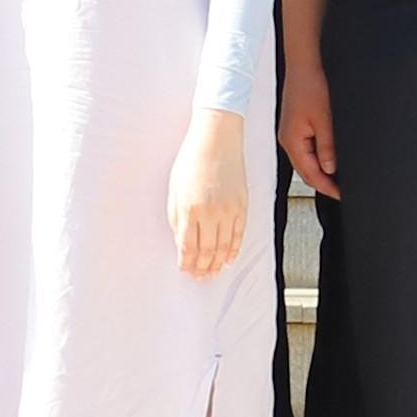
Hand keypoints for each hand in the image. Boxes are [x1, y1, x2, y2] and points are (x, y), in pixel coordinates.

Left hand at [168, 107, 256, 277]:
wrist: (216, 140)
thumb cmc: (192, 161)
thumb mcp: (174, 190)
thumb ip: (177, 219)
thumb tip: (181, 242)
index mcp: (190, 209)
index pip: (188, 246)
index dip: (187, 262)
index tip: (185, 270)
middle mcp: (211, 213)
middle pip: (207, 251)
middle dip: (202, 267)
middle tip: (199, 276)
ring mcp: (229, 210)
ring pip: (224, 247)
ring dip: (217, 263)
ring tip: (213, 272)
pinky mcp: (243, 205)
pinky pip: (239, 235)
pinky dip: (233, 250)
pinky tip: (228, 258)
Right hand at [280, 75, 339, 200]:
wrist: (305, 65)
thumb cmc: (311, 86)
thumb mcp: (324, 120)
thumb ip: (327, 147)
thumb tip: (331, 168)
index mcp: (292, 141)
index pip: (309, 174)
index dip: (326, 187)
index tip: (340, 194)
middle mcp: (288, 139)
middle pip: (305, 170)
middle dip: (323, 182)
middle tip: (341, 190)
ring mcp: (291, 133)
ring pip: (305, 161)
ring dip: (320, 170)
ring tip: (338, 178)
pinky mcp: (296, 126)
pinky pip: (306, 149)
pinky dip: (317, 158)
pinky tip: (329, 158)